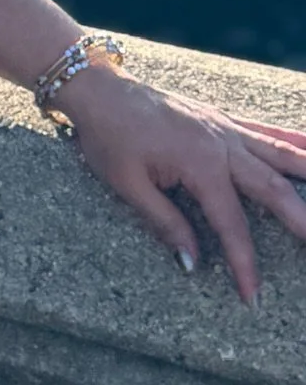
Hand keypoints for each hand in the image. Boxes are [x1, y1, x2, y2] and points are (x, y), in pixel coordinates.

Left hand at [54, 63, 305, 305]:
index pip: (232, 224)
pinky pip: (267, 132)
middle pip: (274, 189)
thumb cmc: (107, 137)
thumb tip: (193, 263)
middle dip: (302, 222)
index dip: (244, 263)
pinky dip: (296, 140)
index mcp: (200, 165)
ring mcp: (226, 129)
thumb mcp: (127, 185)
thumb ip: (165, 223)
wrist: (98, 89)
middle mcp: (223, 145)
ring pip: (282, 154)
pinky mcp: (223, 121)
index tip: (252, 295)